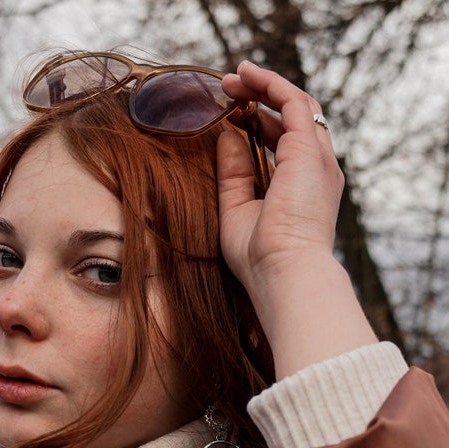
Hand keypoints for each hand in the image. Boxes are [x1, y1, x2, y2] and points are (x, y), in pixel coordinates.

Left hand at [217, 62, 376, 379]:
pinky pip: (292, 101)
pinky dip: (268, 84)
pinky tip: (245, 77)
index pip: (287, 143)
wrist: (284, 273)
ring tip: (233, 78)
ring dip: (263, 86)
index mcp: (304, 187)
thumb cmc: (261, 259)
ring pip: (296, 104)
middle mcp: (316, 169)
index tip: (231, 116)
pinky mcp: (309, 149)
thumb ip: (234, 174)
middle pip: (294, 118)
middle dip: (261, 99)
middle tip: (228, 90)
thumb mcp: (238, 210)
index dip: (260, 124)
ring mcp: (317, 157)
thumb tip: (228, 136)